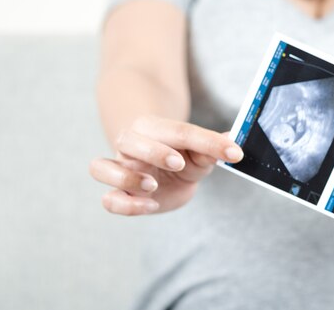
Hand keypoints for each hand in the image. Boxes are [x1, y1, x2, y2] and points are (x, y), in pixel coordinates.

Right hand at [89, 115, 243, 214]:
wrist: (166, 172)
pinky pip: (108, 199)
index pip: (180, 131)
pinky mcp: (118, 194)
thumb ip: (212, 149)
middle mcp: (131, 145)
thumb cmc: (183, 157)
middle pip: (129, 140)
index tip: (233, 153)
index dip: (205, 141)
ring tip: (152, 186)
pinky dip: (126, 205)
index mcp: (155, 128)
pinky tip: (150, 205)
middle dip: (153, 151)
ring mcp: (121, 168)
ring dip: (126, 177)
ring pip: (101, 167)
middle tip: (178, 164)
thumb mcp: (200, 154)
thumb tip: (233, 142)